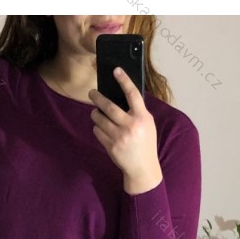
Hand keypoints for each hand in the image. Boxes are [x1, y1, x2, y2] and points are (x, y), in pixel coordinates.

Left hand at [88, 67, 162, 194]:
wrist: (142, 168)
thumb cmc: (145, 143)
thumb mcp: (147, 124)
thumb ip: (137, 111)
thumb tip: (121, 95)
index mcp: (142, 118)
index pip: (132, 94)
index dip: (124, 81)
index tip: (116, 70)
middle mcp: (130, 126)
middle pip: (109, 106)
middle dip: (97, 98)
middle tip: (91, 93)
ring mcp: (119, 137)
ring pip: (99, 119)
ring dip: (95, 114)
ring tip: (96, 113)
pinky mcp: (110, 146)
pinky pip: (97, 131)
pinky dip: (97, 128)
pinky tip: (102, 129)